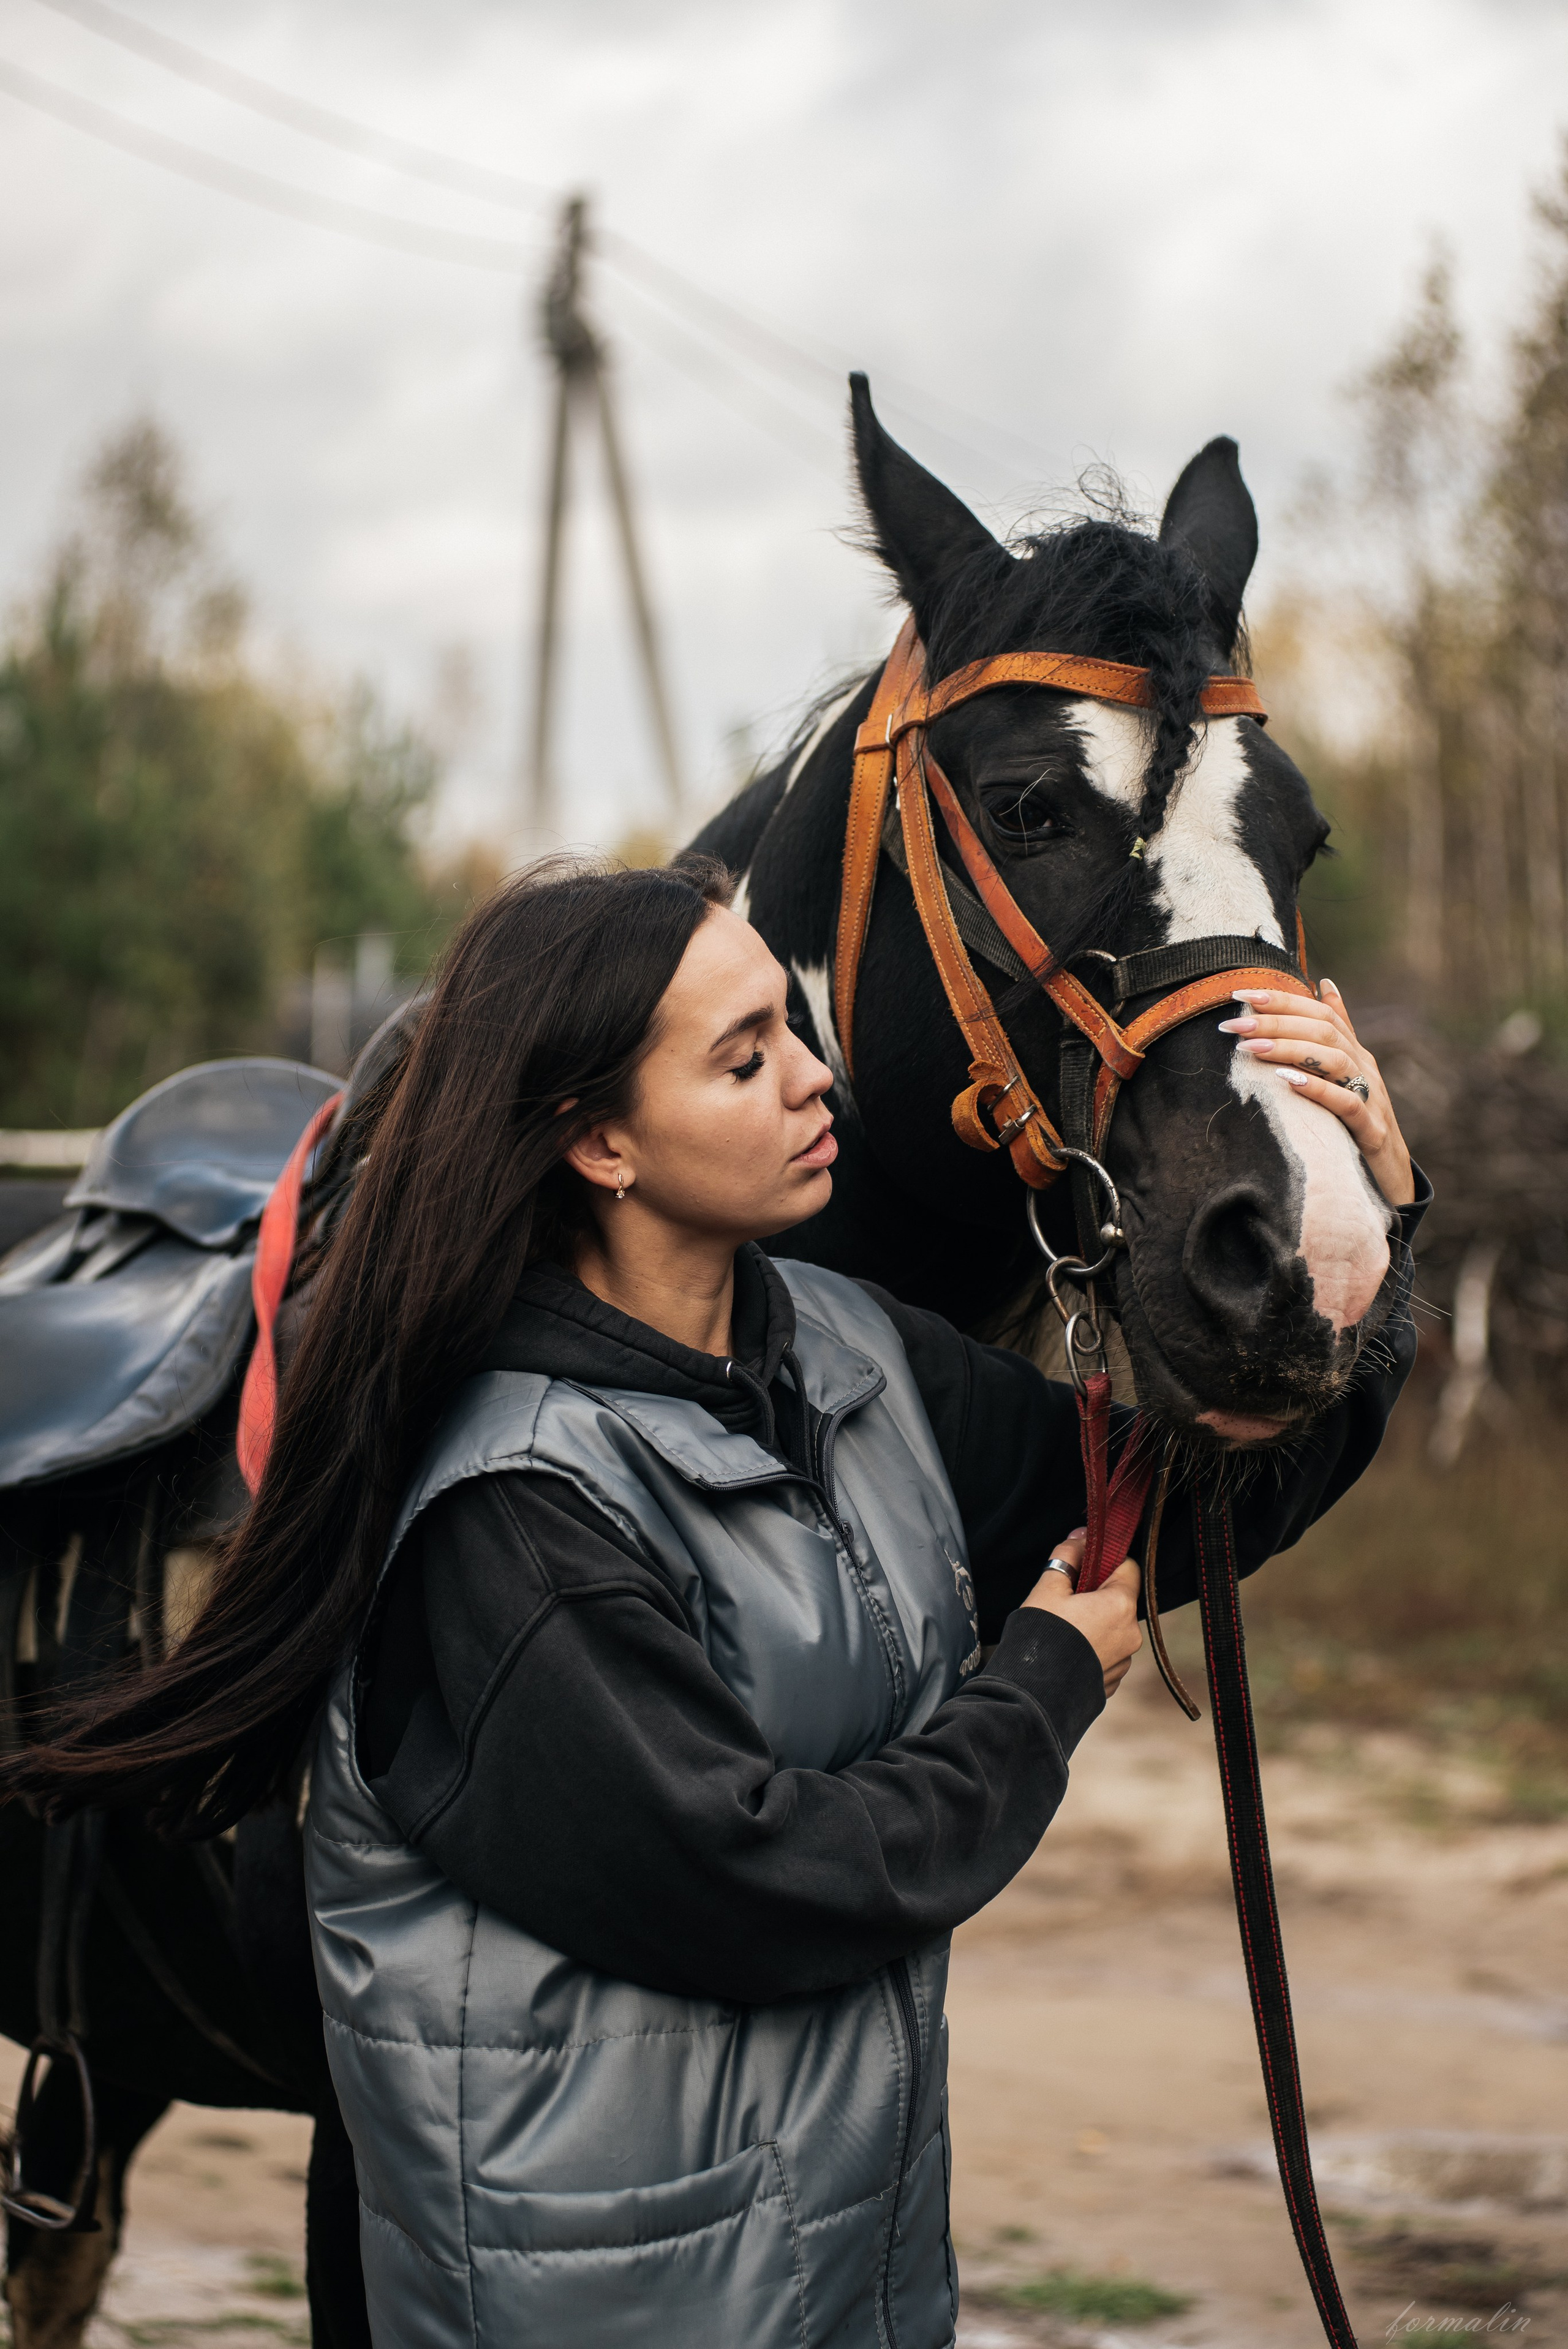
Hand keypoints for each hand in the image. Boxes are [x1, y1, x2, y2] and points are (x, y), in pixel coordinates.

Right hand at [1023, 1531, 1142, 1697]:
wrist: (1031, 1693)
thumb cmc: (1040, 1636)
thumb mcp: (1048, 1587)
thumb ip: (1067, 1556)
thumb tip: (1080, 1536)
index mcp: (1120, 1606)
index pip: (1127, 1567)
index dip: (1105, 1561)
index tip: (1082, 1566)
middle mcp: (1131, 1635)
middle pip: (1119, 1599)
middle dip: (1095, 1594)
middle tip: (1065, 1599)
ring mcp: (1124, 1662)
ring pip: (1113, 1628)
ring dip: (1095, 1623)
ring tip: (1063, 1629)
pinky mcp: (1113, 1682)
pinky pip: (1107, 1654)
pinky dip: (1092, 1648)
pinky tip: (1067, 1651)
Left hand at [1218, 978, 1414, 1206]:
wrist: (1390, 1177)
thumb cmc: (1358, 1122)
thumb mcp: (1345, 1074)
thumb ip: (1336, 1032)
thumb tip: (1323, 983)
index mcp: (1354, 1052)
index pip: (1319, 1013)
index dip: (1283, 1000)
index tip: (1240, 993)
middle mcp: (1364, 1068)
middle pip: (1323, 1031)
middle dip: (1276, 1022)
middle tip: (1234, 1022)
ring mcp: (1371, 1097)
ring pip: (1334, 1061)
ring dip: (1290, 1050)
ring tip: (1250, 1047)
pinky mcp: (1371, 1130)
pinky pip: (1347, 1104)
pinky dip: (1318, 1089)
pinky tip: (1288, 1081)